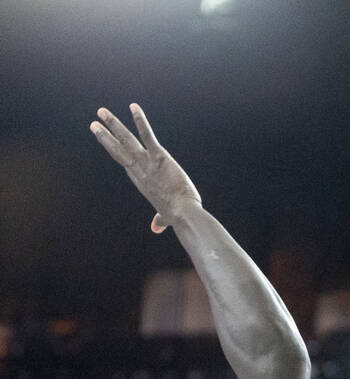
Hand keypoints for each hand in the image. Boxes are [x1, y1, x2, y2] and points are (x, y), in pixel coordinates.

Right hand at [90, 104, 200, 232]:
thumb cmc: (177, 215)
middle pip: (117, 149)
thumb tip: (156, 228)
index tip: (105, 140)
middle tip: (94, 123)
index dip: (113, 149)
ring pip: (126, 140)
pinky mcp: (159, 157)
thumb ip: (160, 219)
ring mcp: (146, 162)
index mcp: (139, 179)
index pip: (123, 160)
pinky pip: (147, 135)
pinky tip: (134, 107)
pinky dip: (140, 121)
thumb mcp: (165, 216)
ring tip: (101, 111)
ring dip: (113, 124)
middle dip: (105, 135)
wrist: (183, 213)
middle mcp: (138, 170)